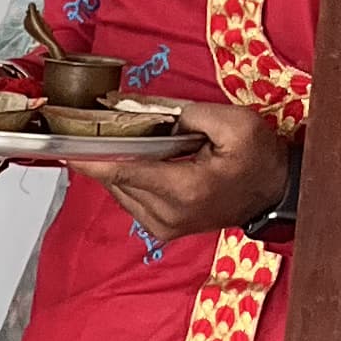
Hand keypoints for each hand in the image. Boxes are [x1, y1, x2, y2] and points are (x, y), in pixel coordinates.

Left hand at [106, 100, 297, 238]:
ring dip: (118, 166)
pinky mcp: (163, 229)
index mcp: (185, 190)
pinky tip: (141, 160)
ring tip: (129, 142)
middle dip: (108, 154)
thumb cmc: (259, 157)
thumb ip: (187, 114)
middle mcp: (169, 215)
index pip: (123, 173)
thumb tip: (144, 111)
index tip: (65, 146)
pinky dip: (129, 179)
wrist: (275, 191)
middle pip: (116, 181)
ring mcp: (165, 226)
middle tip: (106, 127)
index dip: (91, 159)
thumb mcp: (234, 123)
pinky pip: (130, 200)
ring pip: (120, 192)